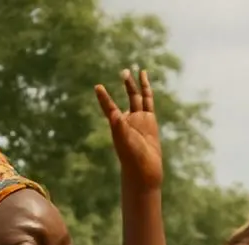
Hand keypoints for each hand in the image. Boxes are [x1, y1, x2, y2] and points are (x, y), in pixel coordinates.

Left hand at [95, 68, 162, 191]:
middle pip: (128, 97)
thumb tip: (113, 112)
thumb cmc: (132, 157)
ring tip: (134, 71)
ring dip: (136, 86)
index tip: (98, 87)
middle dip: (126, 84)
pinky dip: (147, 93)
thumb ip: (118, 125)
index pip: (109, 107)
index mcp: (118, 124)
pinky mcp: (150, 122)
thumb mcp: (123, 140)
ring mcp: (140, 120)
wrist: (145, 170)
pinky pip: (149, 104)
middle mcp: (128, 119)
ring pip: (138, 98)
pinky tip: (146, 83)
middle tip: (124, 72)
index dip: (104, 98)